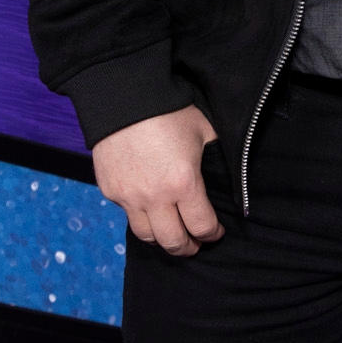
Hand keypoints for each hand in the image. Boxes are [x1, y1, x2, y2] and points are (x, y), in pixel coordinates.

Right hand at [92, 106, 223, 257]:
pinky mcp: (110, 190)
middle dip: (188, 248)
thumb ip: (216, 159)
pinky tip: (150, 209)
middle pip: (173, 242)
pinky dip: (141, 217)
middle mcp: (155, 197)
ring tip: (171, 234)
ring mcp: (129, 196)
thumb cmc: (169, 110)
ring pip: (147, 236)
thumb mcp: (204, 132)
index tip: (216, 233)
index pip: (202, 227)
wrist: (123, 94)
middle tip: (195, 244)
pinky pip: (128, 215)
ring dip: (162, 240)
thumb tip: (230, 178)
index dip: (212, 235)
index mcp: (183, 183)